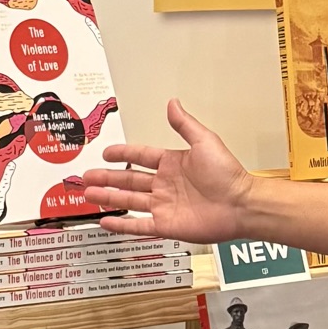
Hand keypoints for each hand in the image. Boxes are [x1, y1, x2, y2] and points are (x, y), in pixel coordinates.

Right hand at [78, 99, 254, 243]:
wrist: (240, 204)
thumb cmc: (228, 175)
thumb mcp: (205, 141)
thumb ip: (184, 124)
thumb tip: (173, 103)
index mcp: (172, 163)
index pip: (140, 156)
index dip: (122, 154)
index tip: (106, 152)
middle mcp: (166, 184)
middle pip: (129, 179)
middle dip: (107, 177)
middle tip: (87, 176)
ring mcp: (164, 205)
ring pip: (129, 200)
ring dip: (108, 196)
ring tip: (89, 194)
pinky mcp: (166, 225)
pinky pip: (139, 225)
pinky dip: (122, 224)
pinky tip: (107, 220)